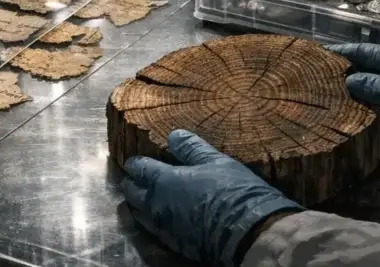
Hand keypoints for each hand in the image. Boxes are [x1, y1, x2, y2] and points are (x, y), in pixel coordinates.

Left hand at [122, 130, 300, 265]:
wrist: (248, 234)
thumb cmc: (232, 191)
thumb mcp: (215, 161)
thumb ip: (191, 148)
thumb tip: (173, 135)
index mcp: (162, 181)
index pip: (138, 168)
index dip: (135, 162)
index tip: (135, 159)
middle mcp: (156, 205)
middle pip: (131, 192)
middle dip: (132, 182)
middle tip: (138, 177)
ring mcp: (163, 227)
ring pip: (139, 213)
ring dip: (139, 203)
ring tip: (147, 196)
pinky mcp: (173, 244)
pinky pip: (153, 229)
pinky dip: (152, 219)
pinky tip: (163, 215)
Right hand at [330, 43, 379, 168]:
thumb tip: (348, 79)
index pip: (367, 51)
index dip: (344, 51)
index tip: (320, 53)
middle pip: (368, 66)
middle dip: (346, 69)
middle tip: (318, 75)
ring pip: (374, 84)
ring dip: (355, 88)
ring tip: (328, 92)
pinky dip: (367, 103)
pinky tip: (352, 110)